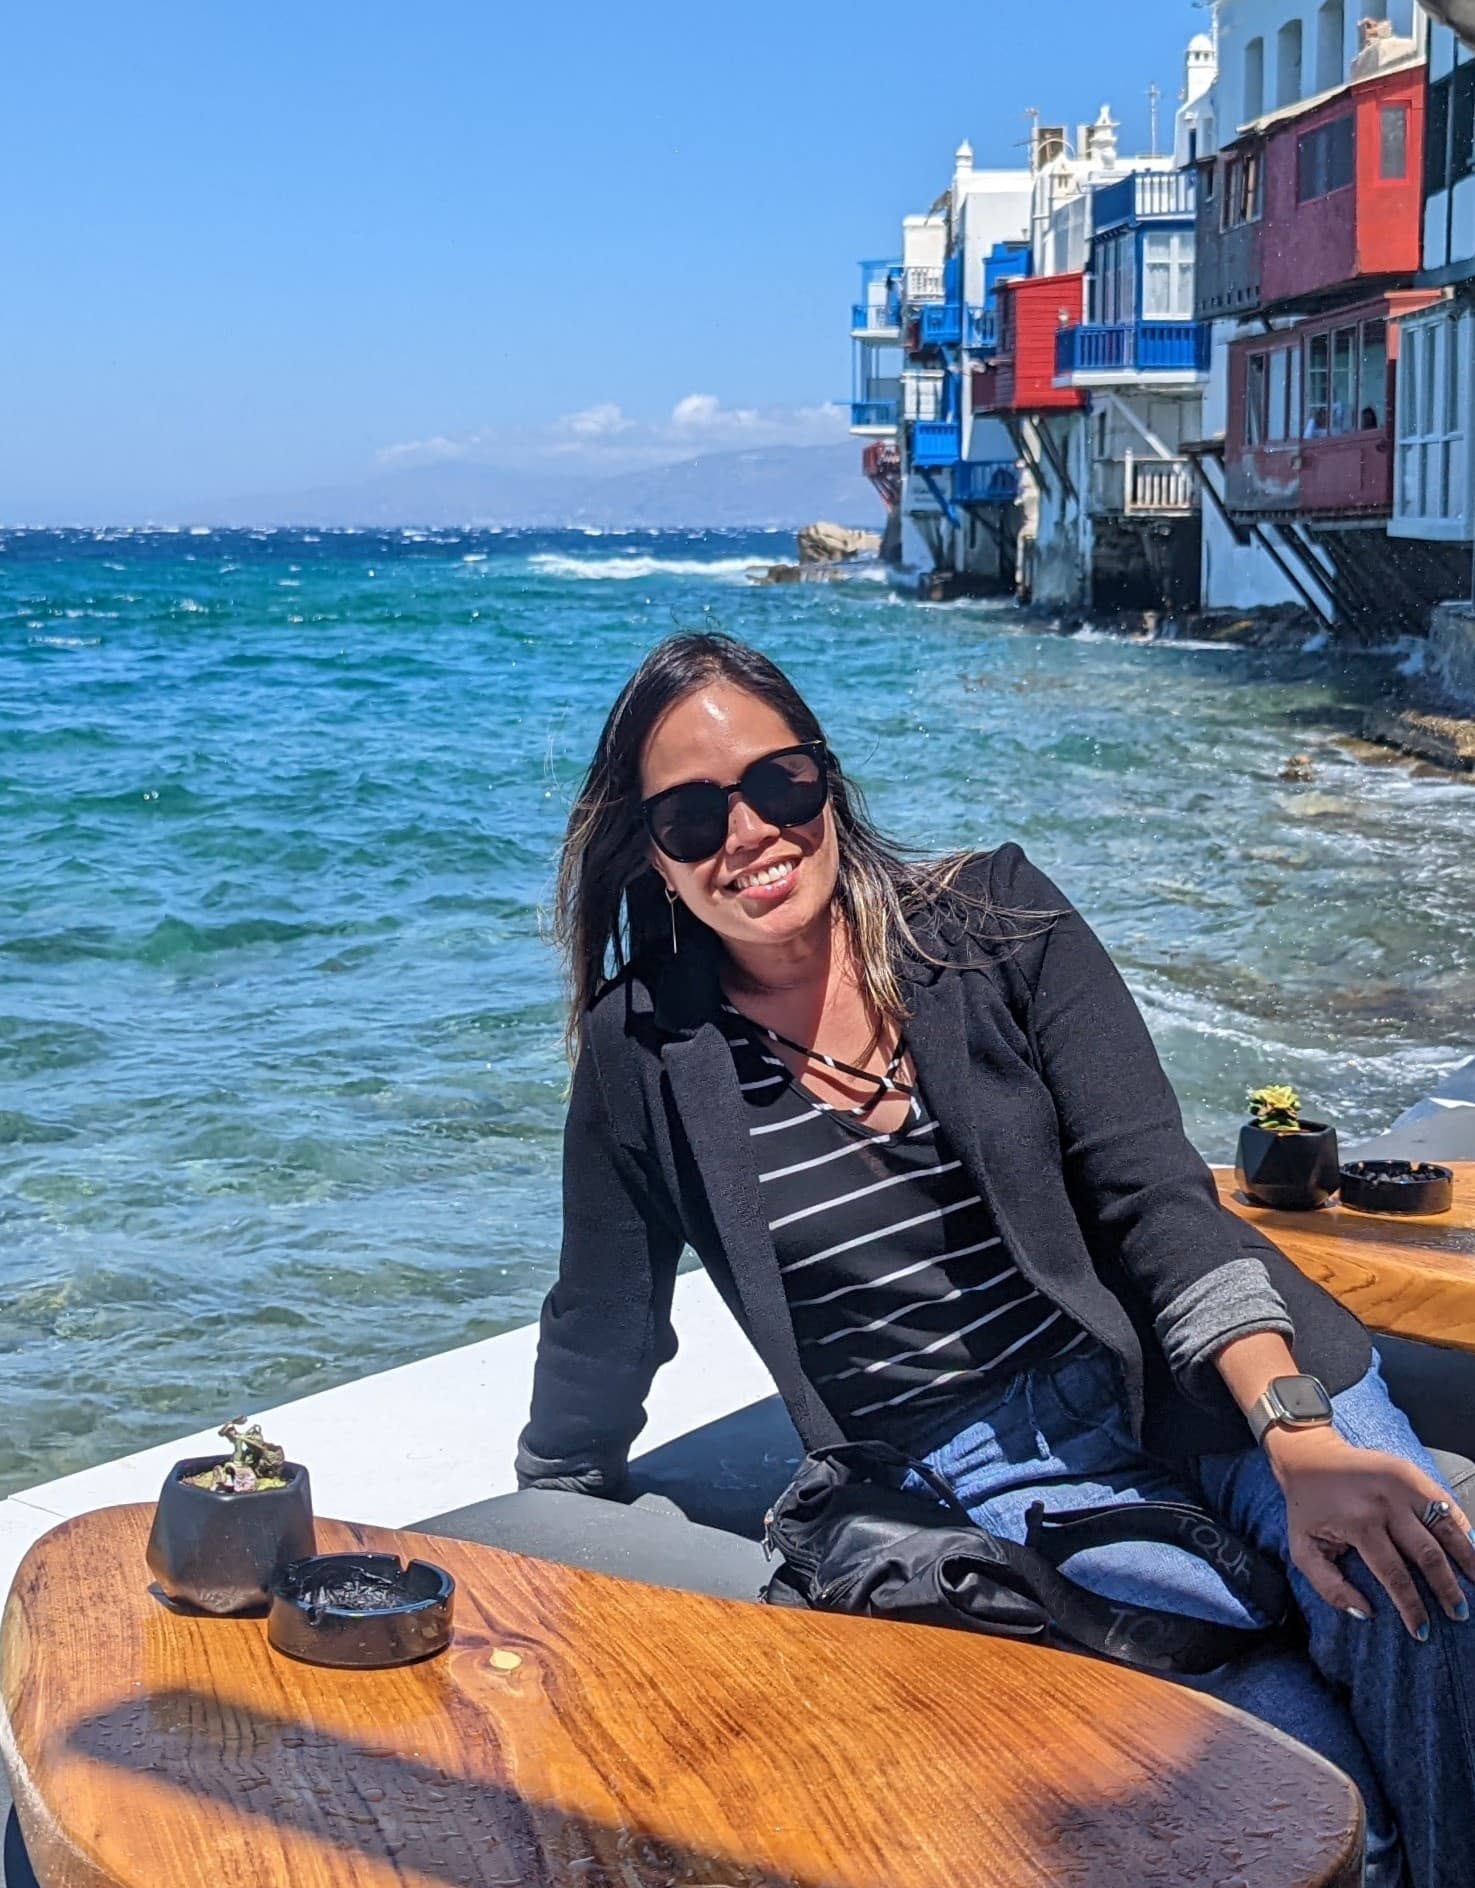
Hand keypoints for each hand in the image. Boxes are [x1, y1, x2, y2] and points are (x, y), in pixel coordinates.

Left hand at [1265, 1426, 1474, 1637]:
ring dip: (1467, 1559)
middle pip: (1427, 1555)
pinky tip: (1473, 1548)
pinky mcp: (1410, 1474)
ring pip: (1445, 1528)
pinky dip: (1462, 1527)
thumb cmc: (1307, 1507)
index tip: (1423, 1631)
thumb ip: (1329, 1586)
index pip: (1395, 1575)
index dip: (1412, 1607)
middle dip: (1446, 1589)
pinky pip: (1445, 1503)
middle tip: (1458, 1614)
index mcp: (1358, 1524)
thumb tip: (1366, 1613)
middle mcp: (1384, 1504)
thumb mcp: (1303, 1548)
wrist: (1309, 1455)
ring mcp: (1401, 1485)